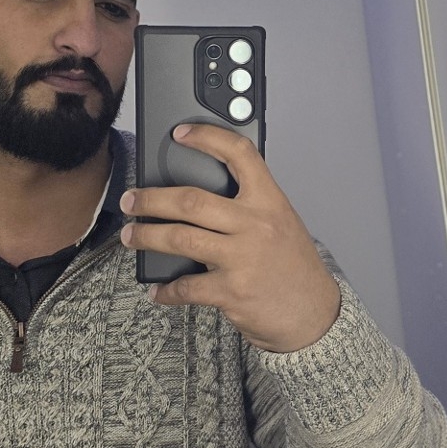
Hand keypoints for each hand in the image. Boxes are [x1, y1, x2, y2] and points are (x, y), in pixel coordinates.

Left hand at [120, 123, 341, 352]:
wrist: (314, 314)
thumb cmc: (295, 268)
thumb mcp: (282, 223)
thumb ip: (251, 206)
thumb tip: (201, 197)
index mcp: (270, 202)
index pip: (240, 155)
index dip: (207, 137)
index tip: (181, 133)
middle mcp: (256, 225)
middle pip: (191, 200)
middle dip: (151, 199)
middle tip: (132, 201)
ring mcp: (243, 258)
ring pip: (181, 238)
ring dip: (148, 236)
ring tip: (132, 236)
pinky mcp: (232, 291)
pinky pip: (187, 287)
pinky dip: (167, 290)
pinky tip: (159, 290)